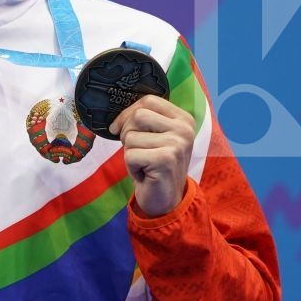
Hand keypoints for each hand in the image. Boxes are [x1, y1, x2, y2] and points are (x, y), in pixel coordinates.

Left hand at [108, 94, 194, 216]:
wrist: (166, 200)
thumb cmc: (154, 166)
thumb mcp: (154, 137)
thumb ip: (144, 120)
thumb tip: (115, 119)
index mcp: (183, 119)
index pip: (148, 100)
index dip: (127, 113)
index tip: (119, 129)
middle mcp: (184, 129)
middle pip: (138, 115)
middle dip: (127, 134)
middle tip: (136, 151)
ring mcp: (177, 144)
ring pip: (131, 137)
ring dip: (130, 153)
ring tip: (144, 164)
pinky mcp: (166, 160)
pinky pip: (130, 155)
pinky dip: (131, 167)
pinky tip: (144, 174)